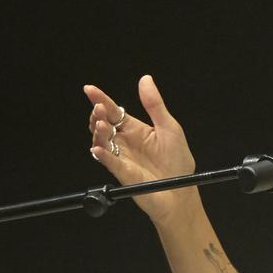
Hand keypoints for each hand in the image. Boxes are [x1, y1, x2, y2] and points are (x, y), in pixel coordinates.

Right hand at [85, 75, 198, 223]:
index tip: (90, 90)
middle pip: (103, 125)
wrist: (182, 192)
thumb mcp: (170, 127)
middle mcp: (125, 142)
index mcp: (136, 129)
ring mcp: (122, 157)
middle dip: (97, 115)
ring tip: (102, 124)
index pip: (114, 111)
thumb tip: (145, 80)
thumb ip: (155, 105)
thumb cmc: (178, 162)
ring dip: (98, 132)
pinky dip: (102, 155)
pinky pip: (109, 162)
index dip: (101, 99)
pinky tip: (99, 149)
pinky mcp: (123, 173)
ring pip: (102, 141)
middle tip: (99, 109)